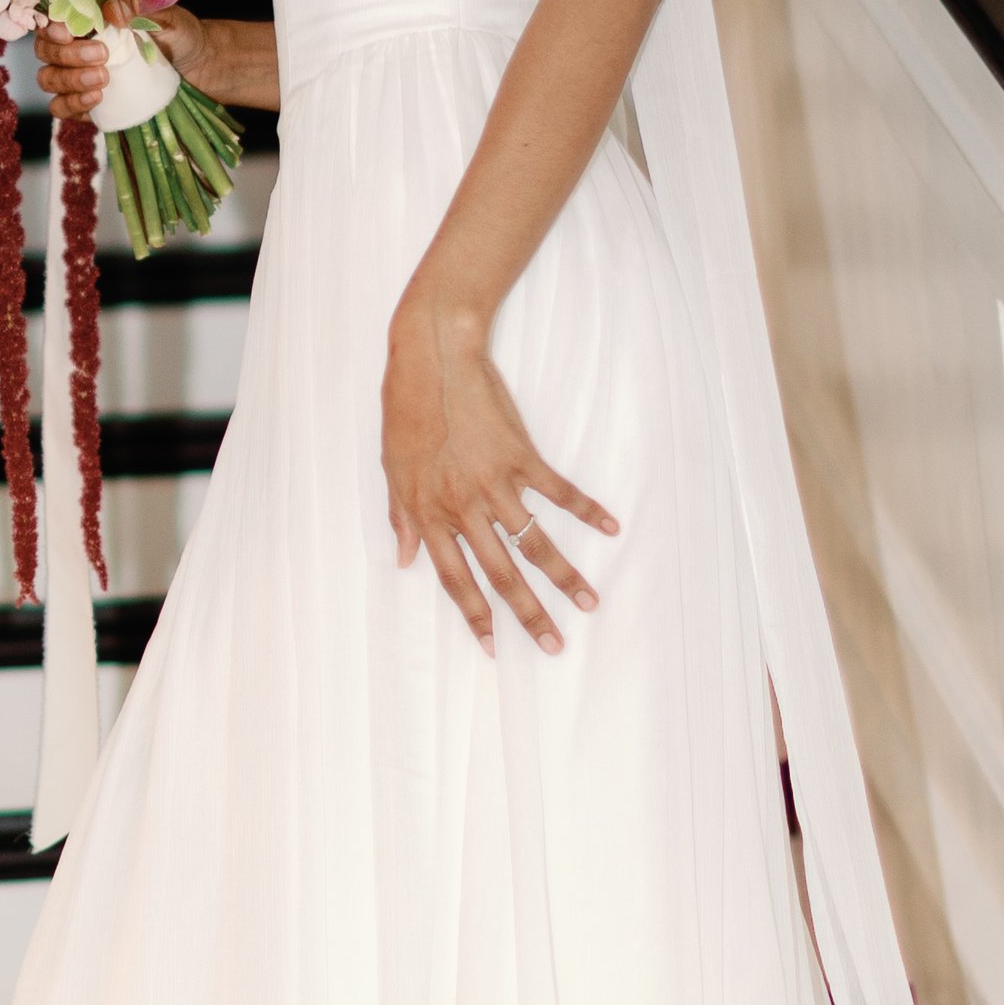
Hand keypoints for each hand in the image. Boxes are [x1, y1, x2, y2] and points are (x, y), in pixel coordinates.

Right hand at [33, 0, 202, 122]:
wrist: (197, 67)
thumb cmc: (177, 34)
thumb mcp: (165, 15)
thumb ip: (139, 7)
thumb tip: (110, 11)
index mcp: (88, 17)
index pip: (53, 17)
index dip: (51, 24)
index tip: (69, 32)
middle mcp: (76, 45)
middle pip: (45, 50)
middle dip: (68, 54)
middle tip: (102, 56)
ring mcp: (78, 75)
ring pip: (48, 78)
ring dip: (69, 80)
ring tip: (102, 80)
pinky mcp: (86, 102)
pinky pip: (62, 107)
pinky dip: (72, 104)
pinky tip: (96, 100)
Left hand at [382, 301, 616, 655]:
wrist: (432, 357)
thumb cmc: (406, 411)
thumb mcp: (392, 469)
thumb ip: (401, 517)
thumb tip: (405, 559)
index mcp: (430, 512)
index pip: (454, 578)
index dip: (474, 615)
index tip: (493, 647)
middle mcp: (463, 506)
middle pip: (500, 573)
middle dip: (528, 614)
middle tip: (554, 644)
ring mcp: (495, 482)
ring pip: (534, 542)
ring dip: (564, 576)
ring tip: (589, 602)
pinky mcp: (522, 456)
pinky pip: (559, 492)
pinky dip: (586, 510)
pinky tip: (611, 528)